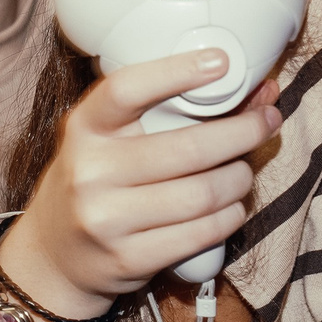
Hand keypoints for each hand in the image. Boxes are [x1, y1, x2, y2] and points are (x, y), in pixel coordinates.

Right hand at [4, 50, 283, 319]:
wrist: (55, 254)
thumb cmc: (96, 182)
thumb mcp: (108, 140)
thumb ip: (164, 113)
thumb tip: (255, 92)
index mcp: (84, 128)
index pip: (126, 89)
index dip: (176, 72)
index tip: (222, 62)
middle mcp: (91, 171)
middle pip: (188, 148)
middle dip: (243, 132)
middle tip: (266, 121)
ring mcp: (107, 219)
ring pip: (202, 194)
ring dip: (239, 179)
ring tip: (243, 171)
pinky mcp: (129, 258)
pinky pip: (200, 233)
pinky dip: (230, 216)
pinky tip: (232, 207)